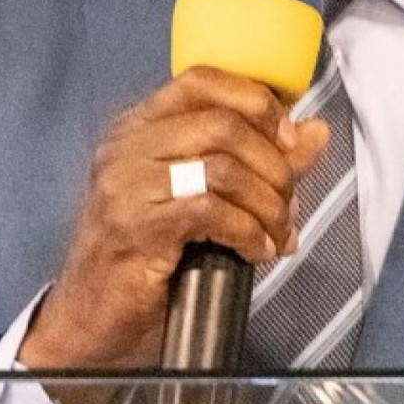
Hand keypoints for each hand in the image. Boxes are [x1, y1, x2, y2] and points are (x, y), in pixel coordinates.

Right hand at [17, 67, 329, 370]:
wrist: (89, 323)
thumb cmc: (144, 259)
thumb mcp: (203, 198)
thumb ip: (260, 161)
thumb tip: (315, 133)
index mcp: (139, 127)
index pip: (203, 80)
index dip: (258, 103)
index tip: (290, 140)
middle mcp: (126, 146)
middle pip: (224, 124)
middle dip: (274, 164)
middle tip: (289, 201)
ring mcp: (124, 185)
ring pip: (223, 167)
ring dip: (268, 204)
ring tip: (278, 232)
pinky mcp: (133, 228)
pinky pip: (210, 211)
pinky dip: (248, 231)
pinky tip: (256, 250)